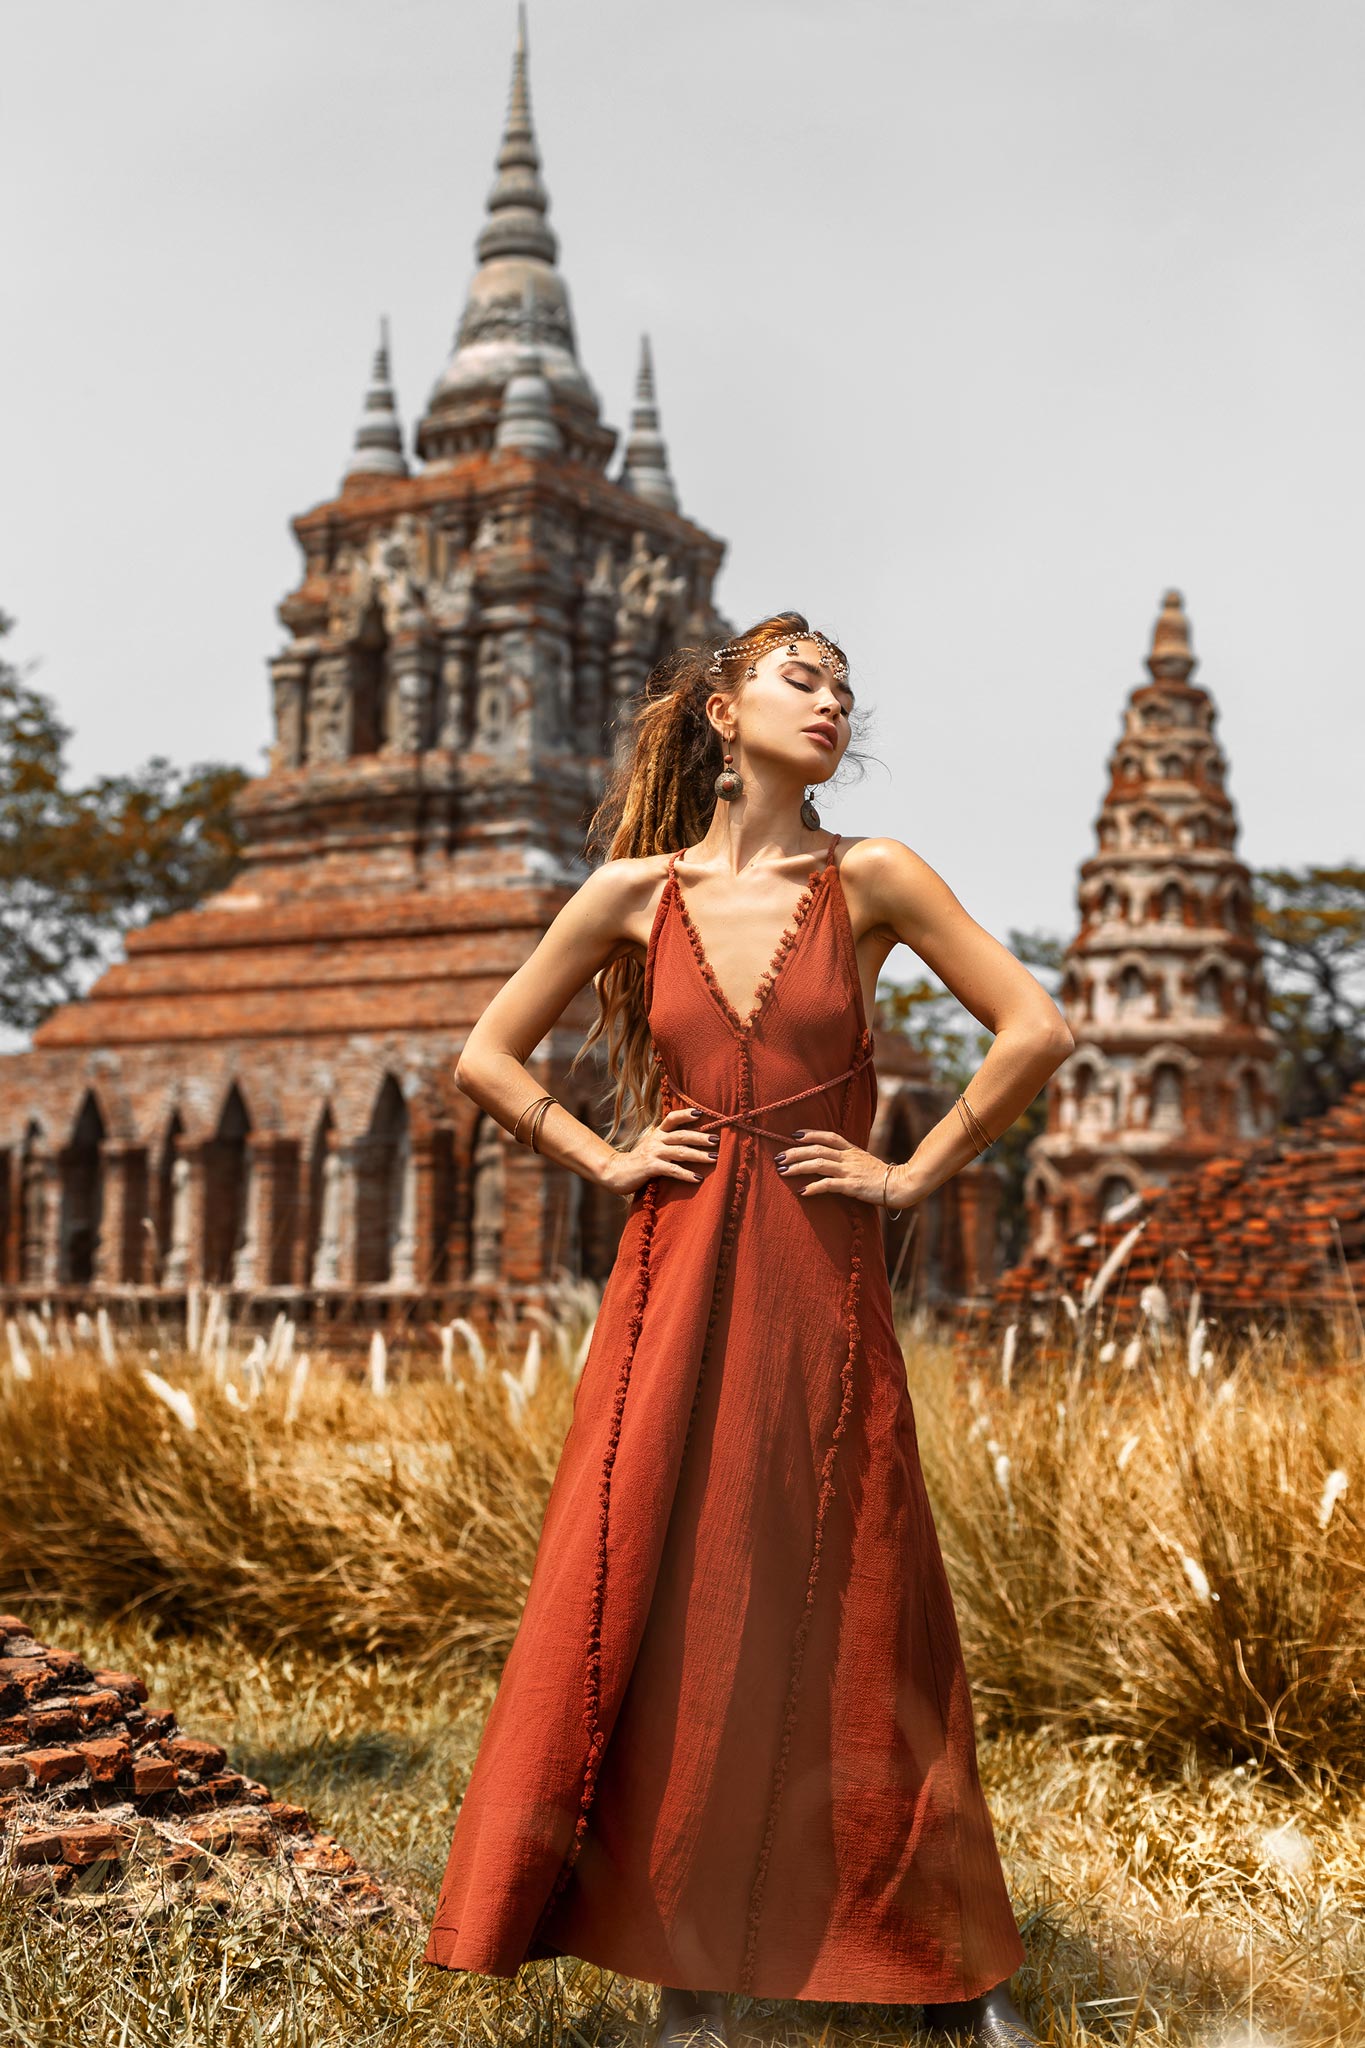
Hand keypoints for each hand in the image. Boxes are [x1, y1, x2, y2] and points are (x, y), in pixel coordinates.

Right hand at [601, 1106, 720, 1196]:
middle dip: (701, 1137)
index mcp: (657, 1133)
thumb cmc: (638, 1160)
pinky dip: (686, 1174)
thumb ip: (667, 1141)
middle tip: (717, 1139)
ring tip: (714, 1158)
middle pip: (682, 1135)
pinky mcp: (651, 1167)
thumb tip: (690, 1140)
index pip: (672, 1118)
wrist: (615, 1172)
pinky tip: (697, 1178)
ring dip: (698, 1155)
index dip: (685, 1114)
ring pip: (680, 1152)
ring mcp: (653, 1153)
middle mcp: (656, 1140)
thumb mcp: (651, 1146)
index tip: (701, 1113)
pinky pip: (672, 1170)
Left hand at [774, 1127, 911, 1207]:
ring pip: (818, 1164)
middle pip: (817, 1149)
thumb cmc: (882, 1176)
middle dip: (795, 1152)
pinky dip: (813, 1187)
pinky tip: (802, 1191)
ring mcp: (849, 1171)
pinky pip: (828, 1185)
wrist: (899, 1185)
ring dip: (798, 1167)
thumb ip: (849, 1159)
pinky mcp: (852, 1186)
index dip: (810, 1134)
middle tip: (778, 1157)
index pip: (828, 1136)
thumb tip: (832, 1160)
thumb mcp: (864, 1161)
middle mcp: (848, 1157)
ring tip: (783, 1171)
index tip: (794, 1136)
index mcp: (852, 1150)